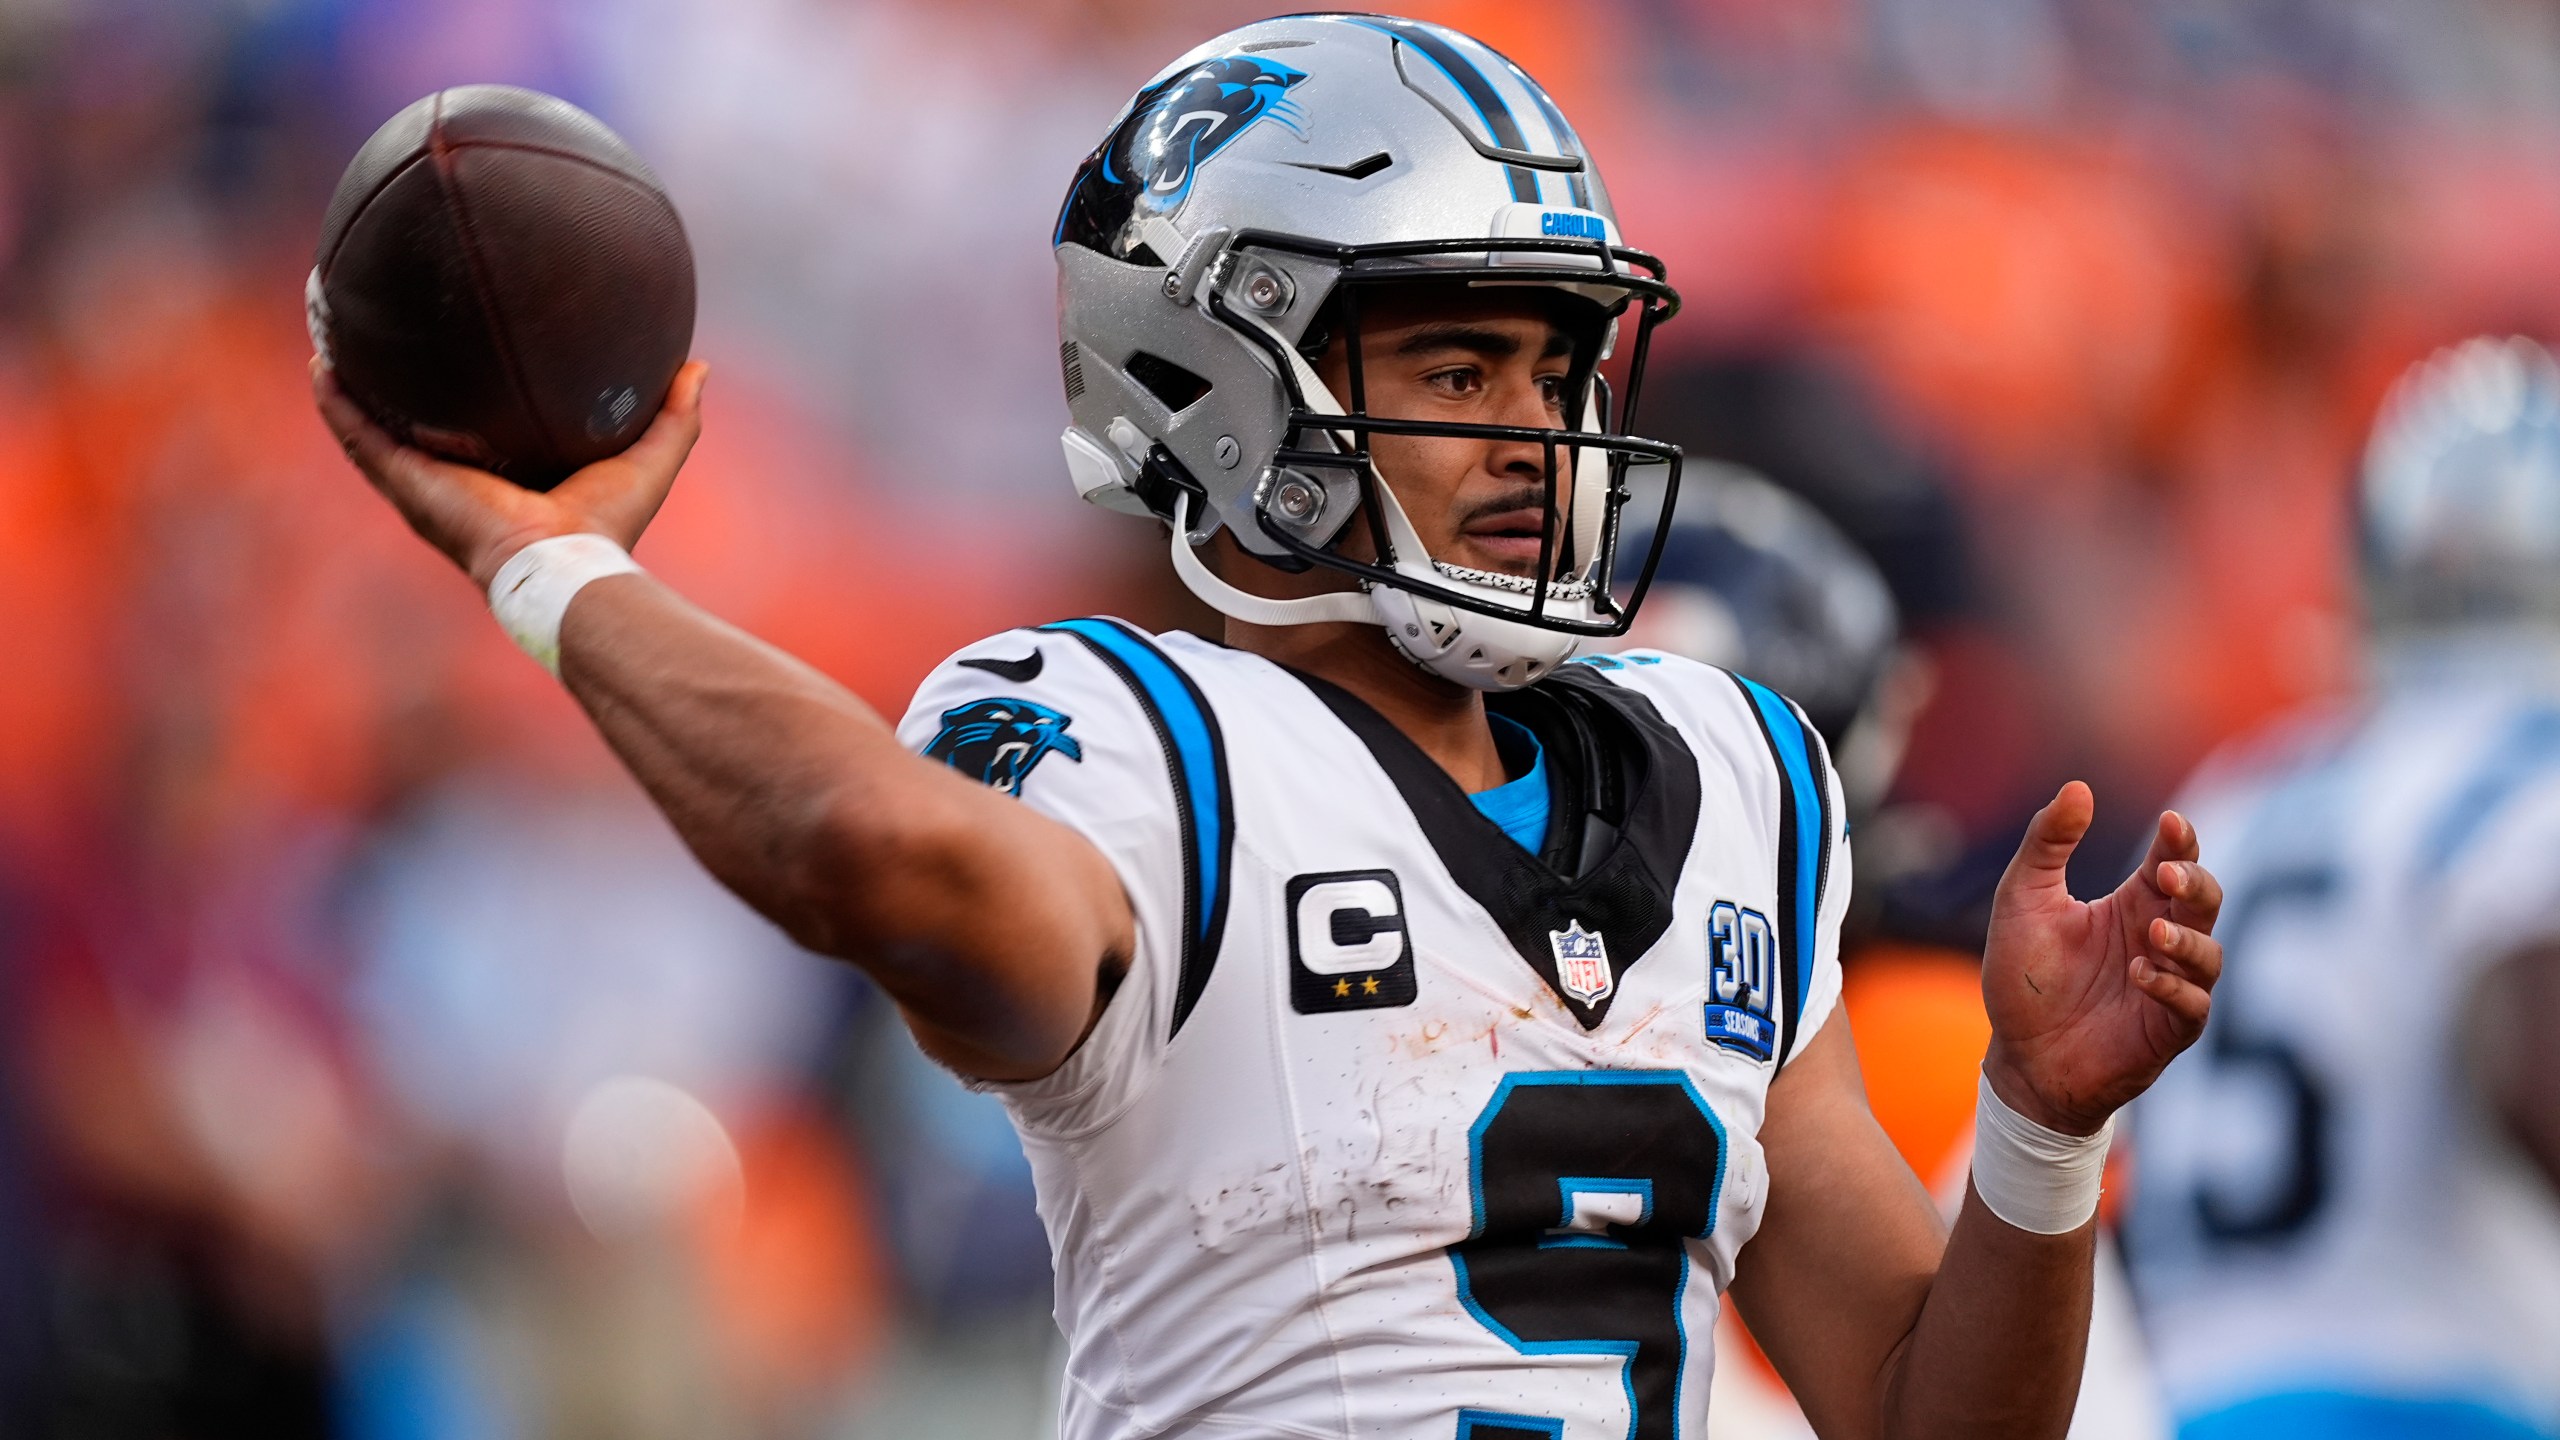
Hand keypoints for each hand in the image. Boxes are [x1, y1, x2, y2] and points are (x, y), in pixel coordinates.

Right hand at [311, 358, 708, 587]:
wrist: (565, 566)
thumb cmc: (606, 528)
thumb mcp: (648, 458)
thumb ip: (674, 415)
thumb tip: (697, 366)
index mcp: (502, 481)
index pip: (471, 435)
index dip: (457, 402)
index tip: (448, 358)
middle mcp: (454, 485)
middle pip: (409, 429)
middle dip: (388, 389)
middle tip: (372, 338)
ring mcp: (424, 487)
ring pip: (372, 431)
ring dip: (348, 388)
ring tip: (328, 339)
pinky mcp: (408, 485)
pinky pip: (362, 438)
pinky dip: (339, 405)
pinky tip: (321, 365)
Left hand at [1980, 782, 2223, 1134]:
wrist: (2019, 1056)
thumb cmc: (2024, 977)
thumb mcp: (2023, 899)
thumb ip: (2047, 843)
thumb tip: (2079, 786)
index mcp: (2132, 903)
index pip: (2173, 860)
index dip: (2180, 841)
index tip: (2170, 823)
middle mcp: (2158, 939)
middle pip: (2205, 900)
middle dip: (2195, 883)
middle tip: (2166, 875)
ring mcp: (2169, 986)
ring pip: (2210, 954)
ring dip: (2187, 940)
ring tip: (2152, 934)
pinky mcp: (2167, 1030)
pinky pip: (2193, 1006)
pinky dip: (2174, 988)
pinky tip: (2141, 975)